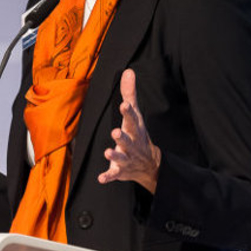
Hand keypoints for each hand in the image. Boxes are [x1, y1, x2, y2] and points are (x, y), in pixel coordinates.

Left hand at [98, 68, 161, 192]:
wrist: (150, 165)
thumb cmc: (138, 134)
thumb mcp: (135, 115)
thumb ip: (130, 94)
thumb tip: (128, 71)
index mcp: (135, 130)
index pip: (132, 120)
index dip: (128, 112)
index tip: (124, 105)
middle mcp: (132, 145)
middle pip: (128, 140)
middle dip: (122, 137)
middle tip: (115, 132)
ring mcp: (127, 159)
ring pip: (121, 158)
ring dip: (115, 156)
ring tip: (108, 152)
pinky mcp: (120, 171)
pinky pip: (114, 175)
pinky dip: (108, 177)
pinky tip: (101, 178)